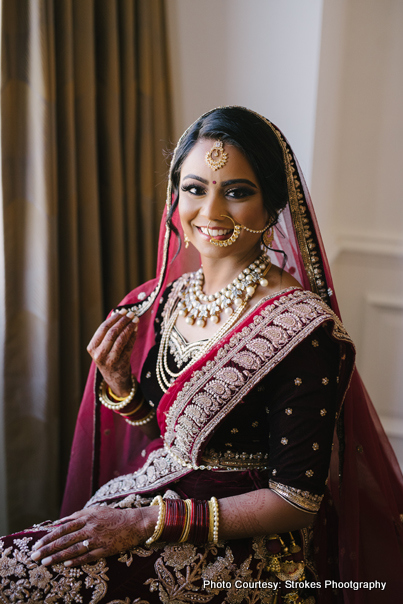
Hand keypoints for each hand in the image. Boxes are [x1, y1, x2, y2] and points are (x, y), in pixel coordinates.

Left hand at [30, 506, 155, 566]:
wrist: (134, 522)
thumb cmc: (113, 516)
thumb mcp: (95, 511)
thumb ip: (78, 516)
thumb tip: (60, 522)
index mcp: (87, 517)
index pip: (63, 528)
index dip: (49, 536)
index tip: (37, 544)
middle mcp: (90, 528)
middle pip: (65, 539)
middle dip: (48, 548)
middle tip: (35, 556)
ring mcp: (97, 539)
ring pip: (74, 549)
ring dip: (58, 557)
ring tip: (45, 562)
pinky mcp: (105, 549)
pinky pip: (88, 557)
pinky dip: (76, 561)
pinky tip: (66, 565)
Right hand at [87, 310, 138, 396]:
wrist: (114, 379)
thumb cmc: (108, 358)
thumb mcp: (103, 347)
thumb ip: (109, 333)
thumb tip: (120, 313)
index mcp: (92, 347)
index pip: (103, 328)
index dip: (114, 318)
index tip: (123, 310)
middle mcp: (99, 354)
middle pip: (112, 332)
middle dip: (123, 321)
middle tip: (132, 313)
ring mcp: (110, 360)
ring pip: (121, 339)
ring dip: (129, 327)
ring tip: (135, 320)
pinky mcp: (121, 364)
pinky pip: (129, 346)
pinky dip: (133, 336)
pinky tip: (136, 329)